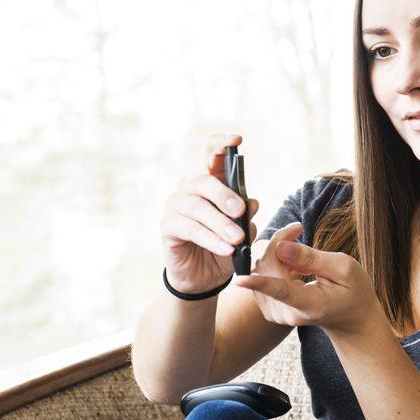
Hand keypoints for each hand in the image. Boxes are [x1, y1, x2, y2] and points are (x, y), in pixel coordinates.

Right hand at [160, 133, 259, 293]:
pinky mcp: (168, 226)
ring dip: (220, 224)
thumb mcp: (243, 232)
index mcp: (212, 183)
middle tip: (241, 212)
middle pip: (204, 181)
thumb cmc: (225, 247)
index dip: (221, 144)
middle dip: (225, 195)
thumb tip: (251, 202)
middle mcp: (191, 189)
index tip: (236, 141)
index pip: (212, 155)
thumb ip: (247, 216)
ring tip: (236, 239)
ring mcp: (176, 205)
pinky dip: (210, 239)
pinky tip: (225, 249)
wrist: (206, 277)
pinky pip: (189, 228)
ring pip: (198, 208)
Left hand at [232, 235, 383, 336]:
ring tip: (300, 251)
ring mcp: (276, 313)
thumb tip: (281, 247)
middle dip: (278, 243)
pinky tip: (293, 265)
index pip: (281, 292)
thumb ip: (311, 258)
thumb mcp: (343, 267)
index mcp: (310, 304)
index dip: (259, 283)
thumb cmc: (353, 290)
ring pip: (261, 269)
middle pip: (267, 268)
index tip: (239, 281)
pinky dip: (274, 263)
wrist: (349, 317)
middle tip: (296, 228)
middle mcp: (288, 313)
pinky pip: (261, 275)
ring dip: (276, 252)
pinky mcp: (269, 308)